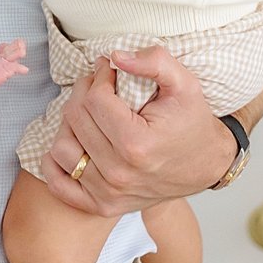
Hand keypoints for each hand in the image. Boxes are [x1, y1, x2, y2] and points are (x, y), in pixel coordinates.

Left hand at [39, 46, 236, 215]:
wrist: (206, 164)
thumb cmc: (192, 122)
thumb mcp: (185, 84)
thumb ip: (155, 62)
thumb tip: (115, 57)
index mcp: (137, 144)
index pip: (94, 100)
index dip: (99, 77)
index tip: (109, 71)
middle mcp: (119, 173)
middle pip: (75, 120)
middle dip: (83, 93)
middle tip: (98, 85)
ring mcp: (109, 193)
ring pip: (61, 149)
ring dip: (69, 124)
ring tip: (88, 113)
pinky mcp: (102, 205)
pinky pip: (59, 184)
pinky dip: (56, 164)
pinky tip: (73, 143)